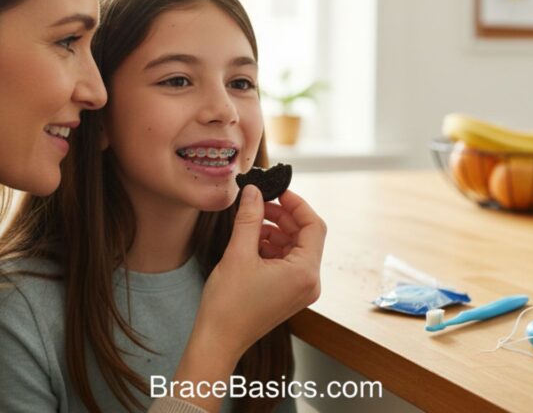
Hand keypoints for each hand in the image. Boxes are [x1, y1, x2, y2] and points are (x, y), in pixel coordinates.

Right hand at [172, 185, 325, 408]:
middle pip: (306, 236)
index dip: (297, 204)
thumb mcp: (238, 253)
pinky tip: (251, 241)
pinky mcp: (289, 293)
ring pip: (295, 247)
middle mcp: (310, 282)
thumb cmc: (228, 304)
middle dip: (283, 216)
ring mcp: (300, 290)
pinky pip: (287, 261)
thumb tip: (254, 191)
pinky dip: (272, 247)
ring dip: (275, 231)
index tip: (278, 191)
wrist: (218, 340)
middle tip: (259, 202)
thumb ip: (249, 218)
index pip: (314, 226)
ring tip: (250, 223)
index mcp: (305, 273)